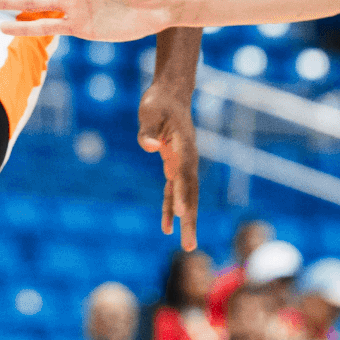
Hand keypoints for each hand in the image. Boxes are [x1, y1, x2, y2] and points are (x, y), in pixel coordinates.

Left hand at [138, 84, 199, 250]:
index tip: (181, 213)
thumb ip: (148, 129)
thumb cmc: (159, 101)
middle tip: (190, 245)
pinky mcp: (174, 165)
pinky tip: (166, 227)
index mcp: (183, 146)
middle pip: (191, 192)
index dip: (182, 193)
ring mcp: (183, 163)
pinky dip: (170, 208)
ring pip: (186, 196)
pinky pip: (173, 191)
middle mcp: (187, 158)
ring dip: (186, 220)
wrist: (170, 93)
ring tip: (188, 245)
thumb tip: (148, 145)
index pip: (184, 174)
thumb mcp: (150, 111)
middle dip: (190, 218)